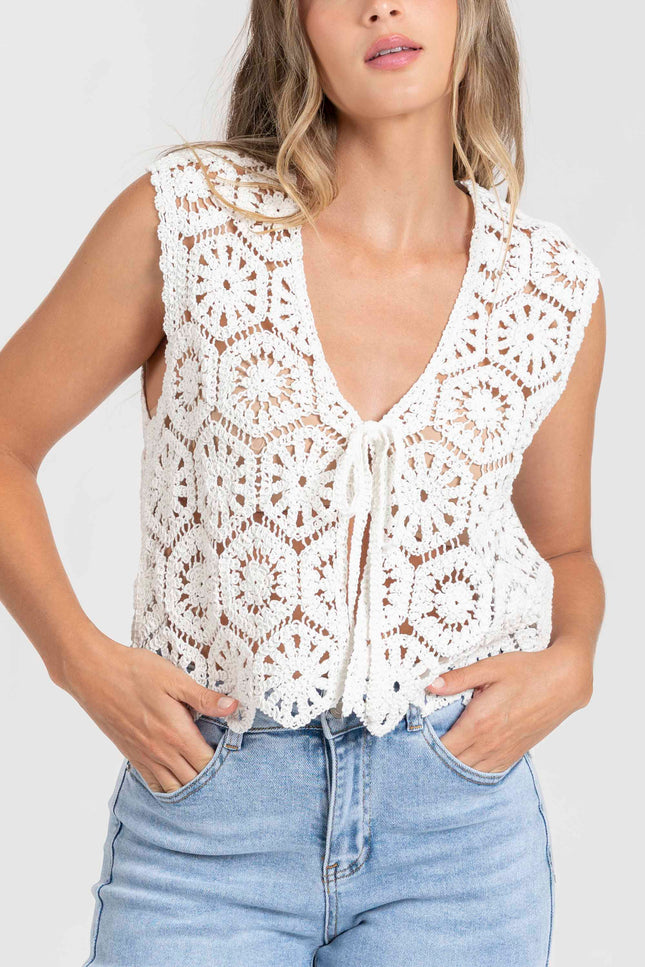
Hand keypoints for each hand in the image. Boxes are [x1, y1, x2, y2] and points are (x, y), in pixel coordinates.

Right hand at [55, 630, 238, 792]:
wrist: (94, 674)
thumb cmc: (135, 671)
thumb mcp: (175, 679)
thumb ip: (204, 698)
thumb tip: (233, 707)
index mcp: (176, 734)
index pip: (207, 763)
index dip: (223, 762)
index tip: (232, 752)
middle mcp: (161, 752)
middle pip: (193, 780)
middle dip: (210, 777)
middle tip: (224, 765)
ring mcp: (144, 756)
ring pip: (173, 787)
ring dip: (190, 785)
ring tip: (203, 774)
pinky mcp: (131, 755)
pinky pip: (153, 783)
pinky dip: (167, 787)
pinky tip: (176, 777)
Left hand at [424, 640, 592, 772]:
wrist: (564, 682)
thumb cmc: (527, 671)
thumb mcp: (490, 667)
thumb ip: (458, 679)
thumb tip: (430, 685)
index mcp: (479, 723)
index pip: (442, 748)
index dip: (424, 748)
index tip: (410, 742)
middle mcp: (490, 744)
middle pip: (452, 764)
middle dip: (433, 761)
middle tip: (416, 754)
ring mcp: (504, 752)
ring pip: (469, 772)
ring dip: (452, 768)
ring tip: (435, 761)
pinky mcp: (515, 755)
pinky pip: (488, 772)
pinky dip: (472, 771)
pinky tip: (462, 763)